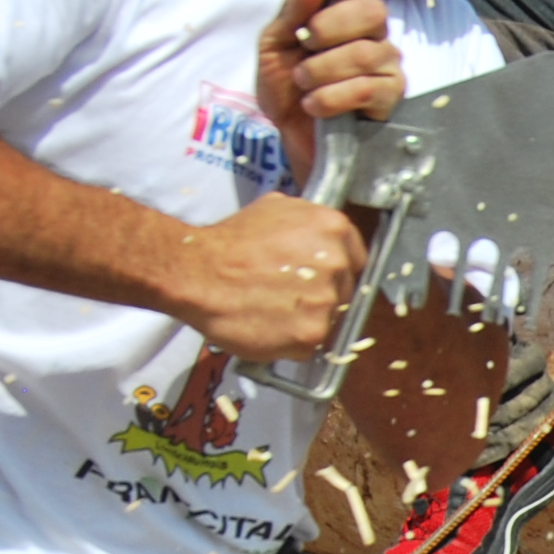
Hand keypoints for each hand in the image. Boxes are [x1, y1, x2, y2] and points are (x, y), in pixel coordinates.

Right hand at [161, 191, 367, 360]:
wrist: (197, 272)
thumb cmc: (228, 243)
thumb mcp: (274, 209)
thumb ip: (307, 223)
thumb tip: (318, 235)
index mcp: (334, 228)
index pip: (355, 259)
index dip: (336, 272)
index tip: (320, 279)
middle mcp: (337, 263)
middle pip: (344, 291)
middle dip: (320, 296)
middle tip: (288, 296)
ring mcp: (326, 301)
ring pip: (329, 319)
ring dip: (305, 319)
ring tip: (272, 310)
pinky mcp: (311, 333)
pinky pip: (311, 344)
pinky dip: (291, 342)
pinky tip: (268, 326)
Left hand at [255, 0, 407, 183]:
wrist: (290, 138)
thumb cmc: (286, 88)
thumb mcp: (275, 44)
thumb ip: (293, 11)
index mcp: (348, 10)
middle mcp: (374, 34)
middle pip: (373, 10)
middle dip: (330, 26)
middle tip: (306, 46)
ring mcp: (386, 66)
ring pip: (367, 52)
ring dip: (323, 68)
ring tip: (303, 82)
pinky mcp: (389, 100)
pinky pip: (369, 88)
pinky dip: (332, 96)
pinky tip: (315, 105)